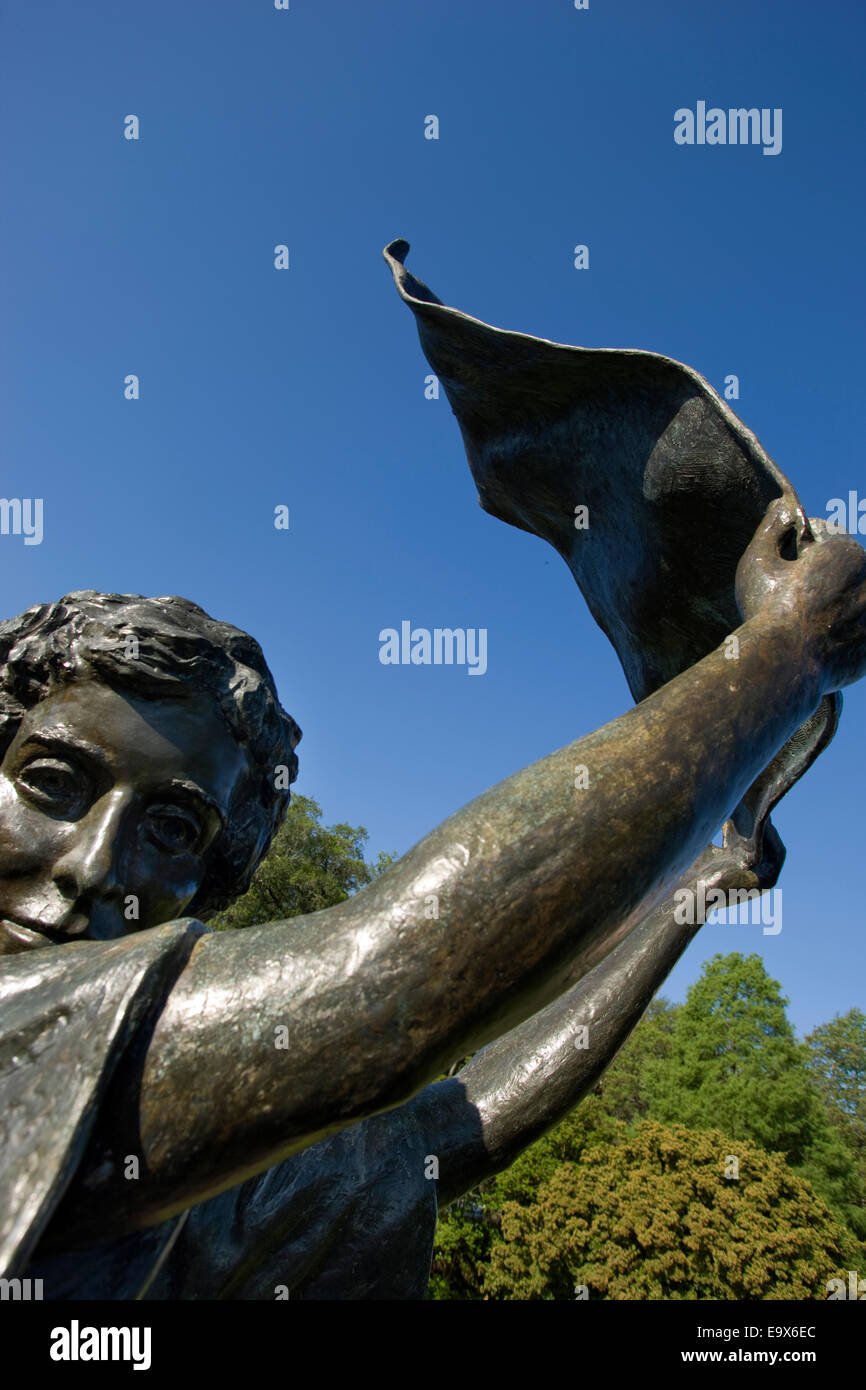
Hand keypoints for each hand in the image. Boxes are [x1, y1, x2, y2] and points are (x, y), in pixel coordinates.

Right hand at [736, 497, 865, 694]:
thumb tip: (782, 503)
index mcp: (845, 551)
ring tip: (805, 618)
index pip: (825, 534)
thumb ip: (772, 527)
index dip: (800, 545)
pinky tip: (817, 639)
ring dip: (834, 600)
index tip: (785, 563)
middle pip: (843, 565)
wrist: (782, 666)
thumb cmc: (766, 610)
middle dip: (822, 572)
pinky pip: (856, 628)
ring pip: (852, 597)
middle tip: (793, 593)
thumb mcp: (758, 561)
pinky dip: (843, 630)